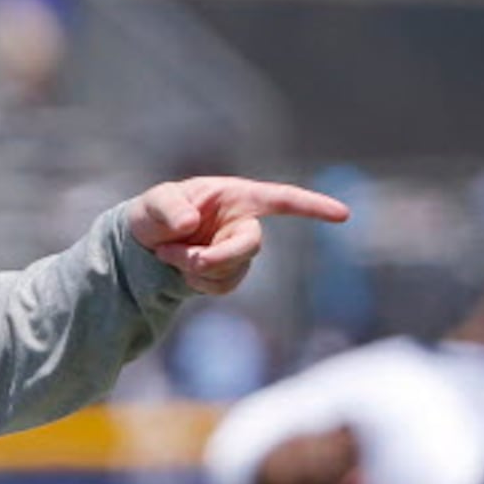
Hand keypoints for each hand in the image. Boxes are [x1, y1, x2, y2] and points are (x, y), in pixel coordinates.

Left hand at [128, 177, 350, 296]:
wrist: (142, 244)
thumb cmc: (154, 213)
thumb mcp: (154, 203)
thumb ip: (169, 208)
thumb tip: (190, 223)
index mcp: (237, 197)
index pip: (283, 199)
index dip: (313, 206)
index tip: (342, 215)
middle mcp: (243, 223)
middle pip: (251, 245)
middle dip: (219, 257)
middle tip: (187, 258)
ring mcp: (236, 251)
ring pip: (234, 270)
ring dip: (197, 267)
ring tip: (167, 252)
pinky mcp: (227, 274)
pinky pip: (222, 286)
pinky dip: (197, 282)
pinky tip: (179, 269)